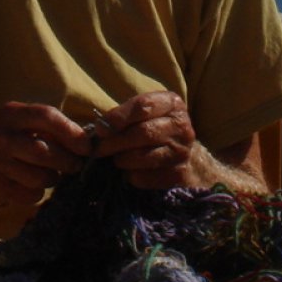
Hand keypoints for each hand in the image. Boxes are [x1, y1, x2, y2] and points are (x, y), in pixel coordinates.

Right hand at [0, 102, 89, 202]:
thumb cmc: (14, 143)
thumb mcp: (26, 126)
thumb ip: (54, 128)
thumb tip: (88, 142)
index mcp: (11, 113)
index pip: (46, 116)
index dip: (70, 132)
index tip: (86, 147)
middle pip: (43, 150)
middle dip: (66, 161)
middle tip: (76, 166)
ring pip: (39, 176)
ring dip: (52, 178)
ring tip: (50, 175)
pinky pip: (29, 194)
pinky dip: (38, 193)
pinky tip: (31, 185)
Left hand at [96, 91, 212, 189]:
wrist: (181, 155)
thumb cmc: (154, 129)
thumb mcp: (143, 114)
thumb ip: (122, 116)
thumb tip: (100, 128)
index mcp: (172, 103)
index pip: (143, 106)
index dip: (118, 117)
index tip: (100, 128)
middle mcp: (181, 126)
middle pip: (143, 132)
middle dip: (115, 142)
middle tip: (99, 149)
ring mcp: (182, 151)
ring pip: (142, 156)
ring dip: (122, 159)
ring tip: (118, 159)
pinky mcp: (178, 174)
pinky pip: (145, 177)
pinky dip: (131, 176)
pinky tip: (132, 171)